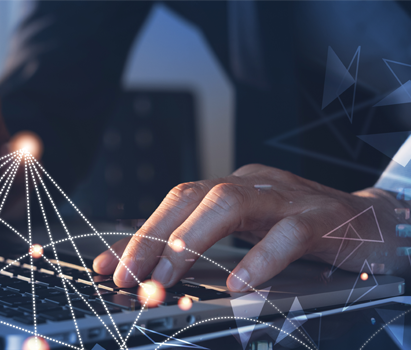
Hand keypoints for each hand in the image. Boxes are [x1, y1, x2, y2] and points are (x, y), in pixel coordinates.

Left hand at [91, 164, 406, 291]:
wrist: (380, 224)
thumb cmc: (308, 232)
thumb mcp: (249, 237)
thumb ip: (206, 251)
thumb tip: (152, 278)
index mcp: (232, 187)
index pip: (173, 203)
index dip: (138, 234)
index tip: (107, 267)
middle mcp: (253, 183)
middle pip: (191, 197)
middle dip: (153, 239)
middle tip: (130, 278)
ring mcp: (288, 196)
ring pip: (229, 205)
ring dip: (190, 243)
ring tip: (167, 280)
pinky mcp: (323, 217)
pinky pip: (287, 233)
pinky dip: (259, 258)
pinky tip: (238, 284)